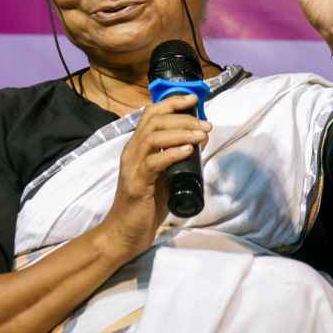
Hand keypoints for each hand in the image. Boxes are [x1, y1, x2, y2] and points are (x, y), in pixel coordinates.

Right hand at [103, 94, 210, 259]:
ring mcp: (132, 167)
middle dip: (183, 118)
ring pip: (154, 137)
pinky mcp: (136, 184)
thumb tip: (199, 139)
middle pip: (155, 121)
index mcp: (137, 147)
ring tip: (202, 135)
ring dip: (181, 132)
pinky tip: (188, 151)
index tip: (194, 99)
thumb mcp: (164, 175)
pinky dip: (172, 153)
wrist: (126, 233)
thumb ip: (176, 158)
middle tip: (206, 125)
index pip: (151, 114)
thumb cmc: (146, 205)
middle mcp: (132, 152)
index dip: (172, 103)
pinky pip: (154, 162)